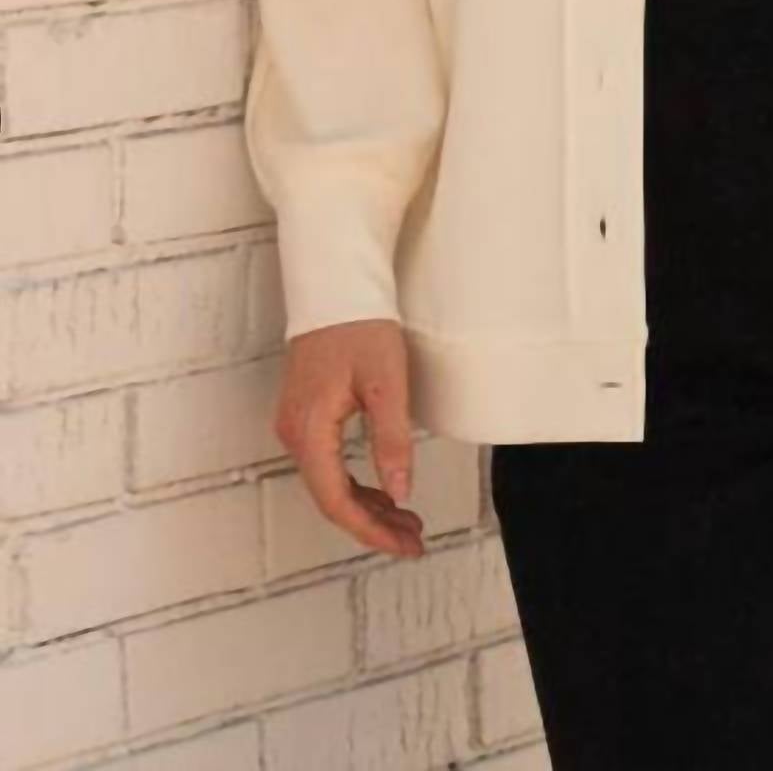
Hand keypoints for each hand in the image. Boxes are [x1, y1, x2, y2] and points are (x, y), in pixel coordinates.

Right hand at [274, 318, 425, 558]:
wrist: (337, 289)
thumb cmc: (362, 328)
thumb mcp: (387, 384)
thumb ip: (392, 439)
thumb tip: (400, 493)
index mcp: (310, 429)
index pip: (335, 499)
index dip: (370, 530)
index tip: (404, 545)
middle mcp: (295, 432)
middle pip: (330, 498)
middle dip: (373, 524)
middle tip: (414, 540)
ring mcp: (297, 424)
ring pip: (329, 483)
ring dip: (366, 506)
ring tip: (407, 521)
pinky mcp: (306, 415)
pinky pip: (328, 463)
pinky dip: (355, 483)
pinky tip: (383, 490)